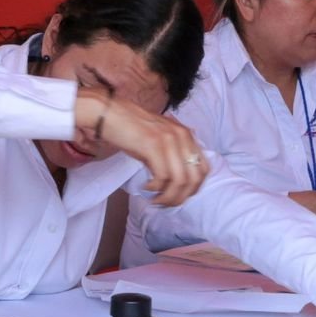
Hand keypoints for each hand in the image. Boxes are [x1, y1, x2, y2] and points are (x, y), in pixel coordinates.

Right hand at [89, 96, 208, 206]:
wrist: (110, 113)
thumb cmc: (133, 129)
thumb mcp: (160, 141)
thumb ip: (173, 156)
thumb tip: (177, 183)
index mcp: (186, 135)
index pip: (204, 169)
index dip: (194, 188)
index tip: (180, 196)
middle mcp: (182, 137)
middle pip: (194, 179)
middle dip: (180, 197)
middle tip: (166, 203)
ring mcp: (169, 140)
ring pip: (179, 181)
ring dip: (167, 196)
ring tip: (155, 199)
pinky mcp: (153, 146)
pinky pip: (162, 177)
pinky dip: (155, 188)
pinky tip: (147, 187)